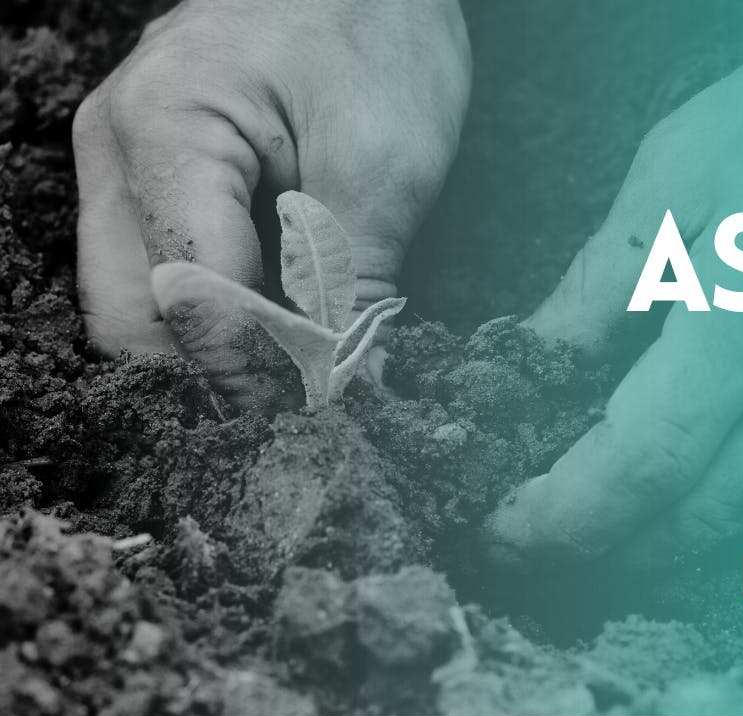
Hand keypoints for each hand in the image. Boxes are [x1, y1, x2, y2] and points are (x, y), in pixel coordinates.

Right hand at [74, 0, 469, 409]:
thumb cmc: (377, 34)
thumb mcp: (386, 165)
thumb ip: (353, 283)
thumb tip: (343, 386)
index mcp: (164, 130)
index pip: (189, 297)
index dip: (254, 371)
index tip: (319, 409)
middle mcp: (115, 146)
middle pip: (134, 315)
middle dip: (218, 371)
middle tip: (307, 397)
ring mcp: (121, 157)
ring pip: (138, 301)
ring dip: (216, 343)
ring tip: (301, 356)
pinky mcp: (149, 169)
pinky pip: (160, 265)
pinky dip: (218, 304)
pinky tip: (282, 311)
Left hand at [488, 2, 742, 568]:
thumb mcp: (685, 163)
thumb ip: (603, 280)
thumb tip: (534, 362)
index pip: (649, 459)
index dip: (570, 514)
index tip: (512, 528)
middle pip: (712, 514)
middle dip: (618, 545)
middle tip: (551, 536)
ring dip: (685, 539)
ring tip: (618, 518)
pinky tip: (710, 481)